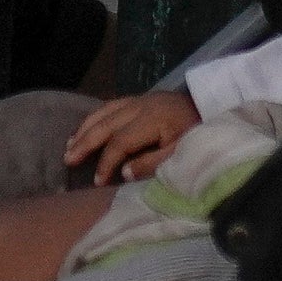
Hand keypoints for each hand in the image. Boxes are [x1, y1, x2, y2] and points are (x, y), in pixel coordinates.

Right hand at [68, 91, 199, 184]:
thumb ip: (153, 163)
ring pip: (103, 112)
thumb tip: (124, 173)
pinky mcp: (140, 98)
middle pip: (105, 124)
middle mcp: (140, 105)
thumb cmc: (199, 133)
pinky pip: (110, 105)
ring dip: (84, 129)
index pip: (120, 142)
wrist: (213, 106)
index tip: (97, 182)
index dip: (106, 163)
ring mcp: (139, 99)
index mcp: (152, 119)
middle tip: (67, 161)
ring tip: (69, 146)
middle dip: (84, 143)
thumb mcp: (182, 153)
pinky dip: (94, 117)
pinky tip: (86, 128)